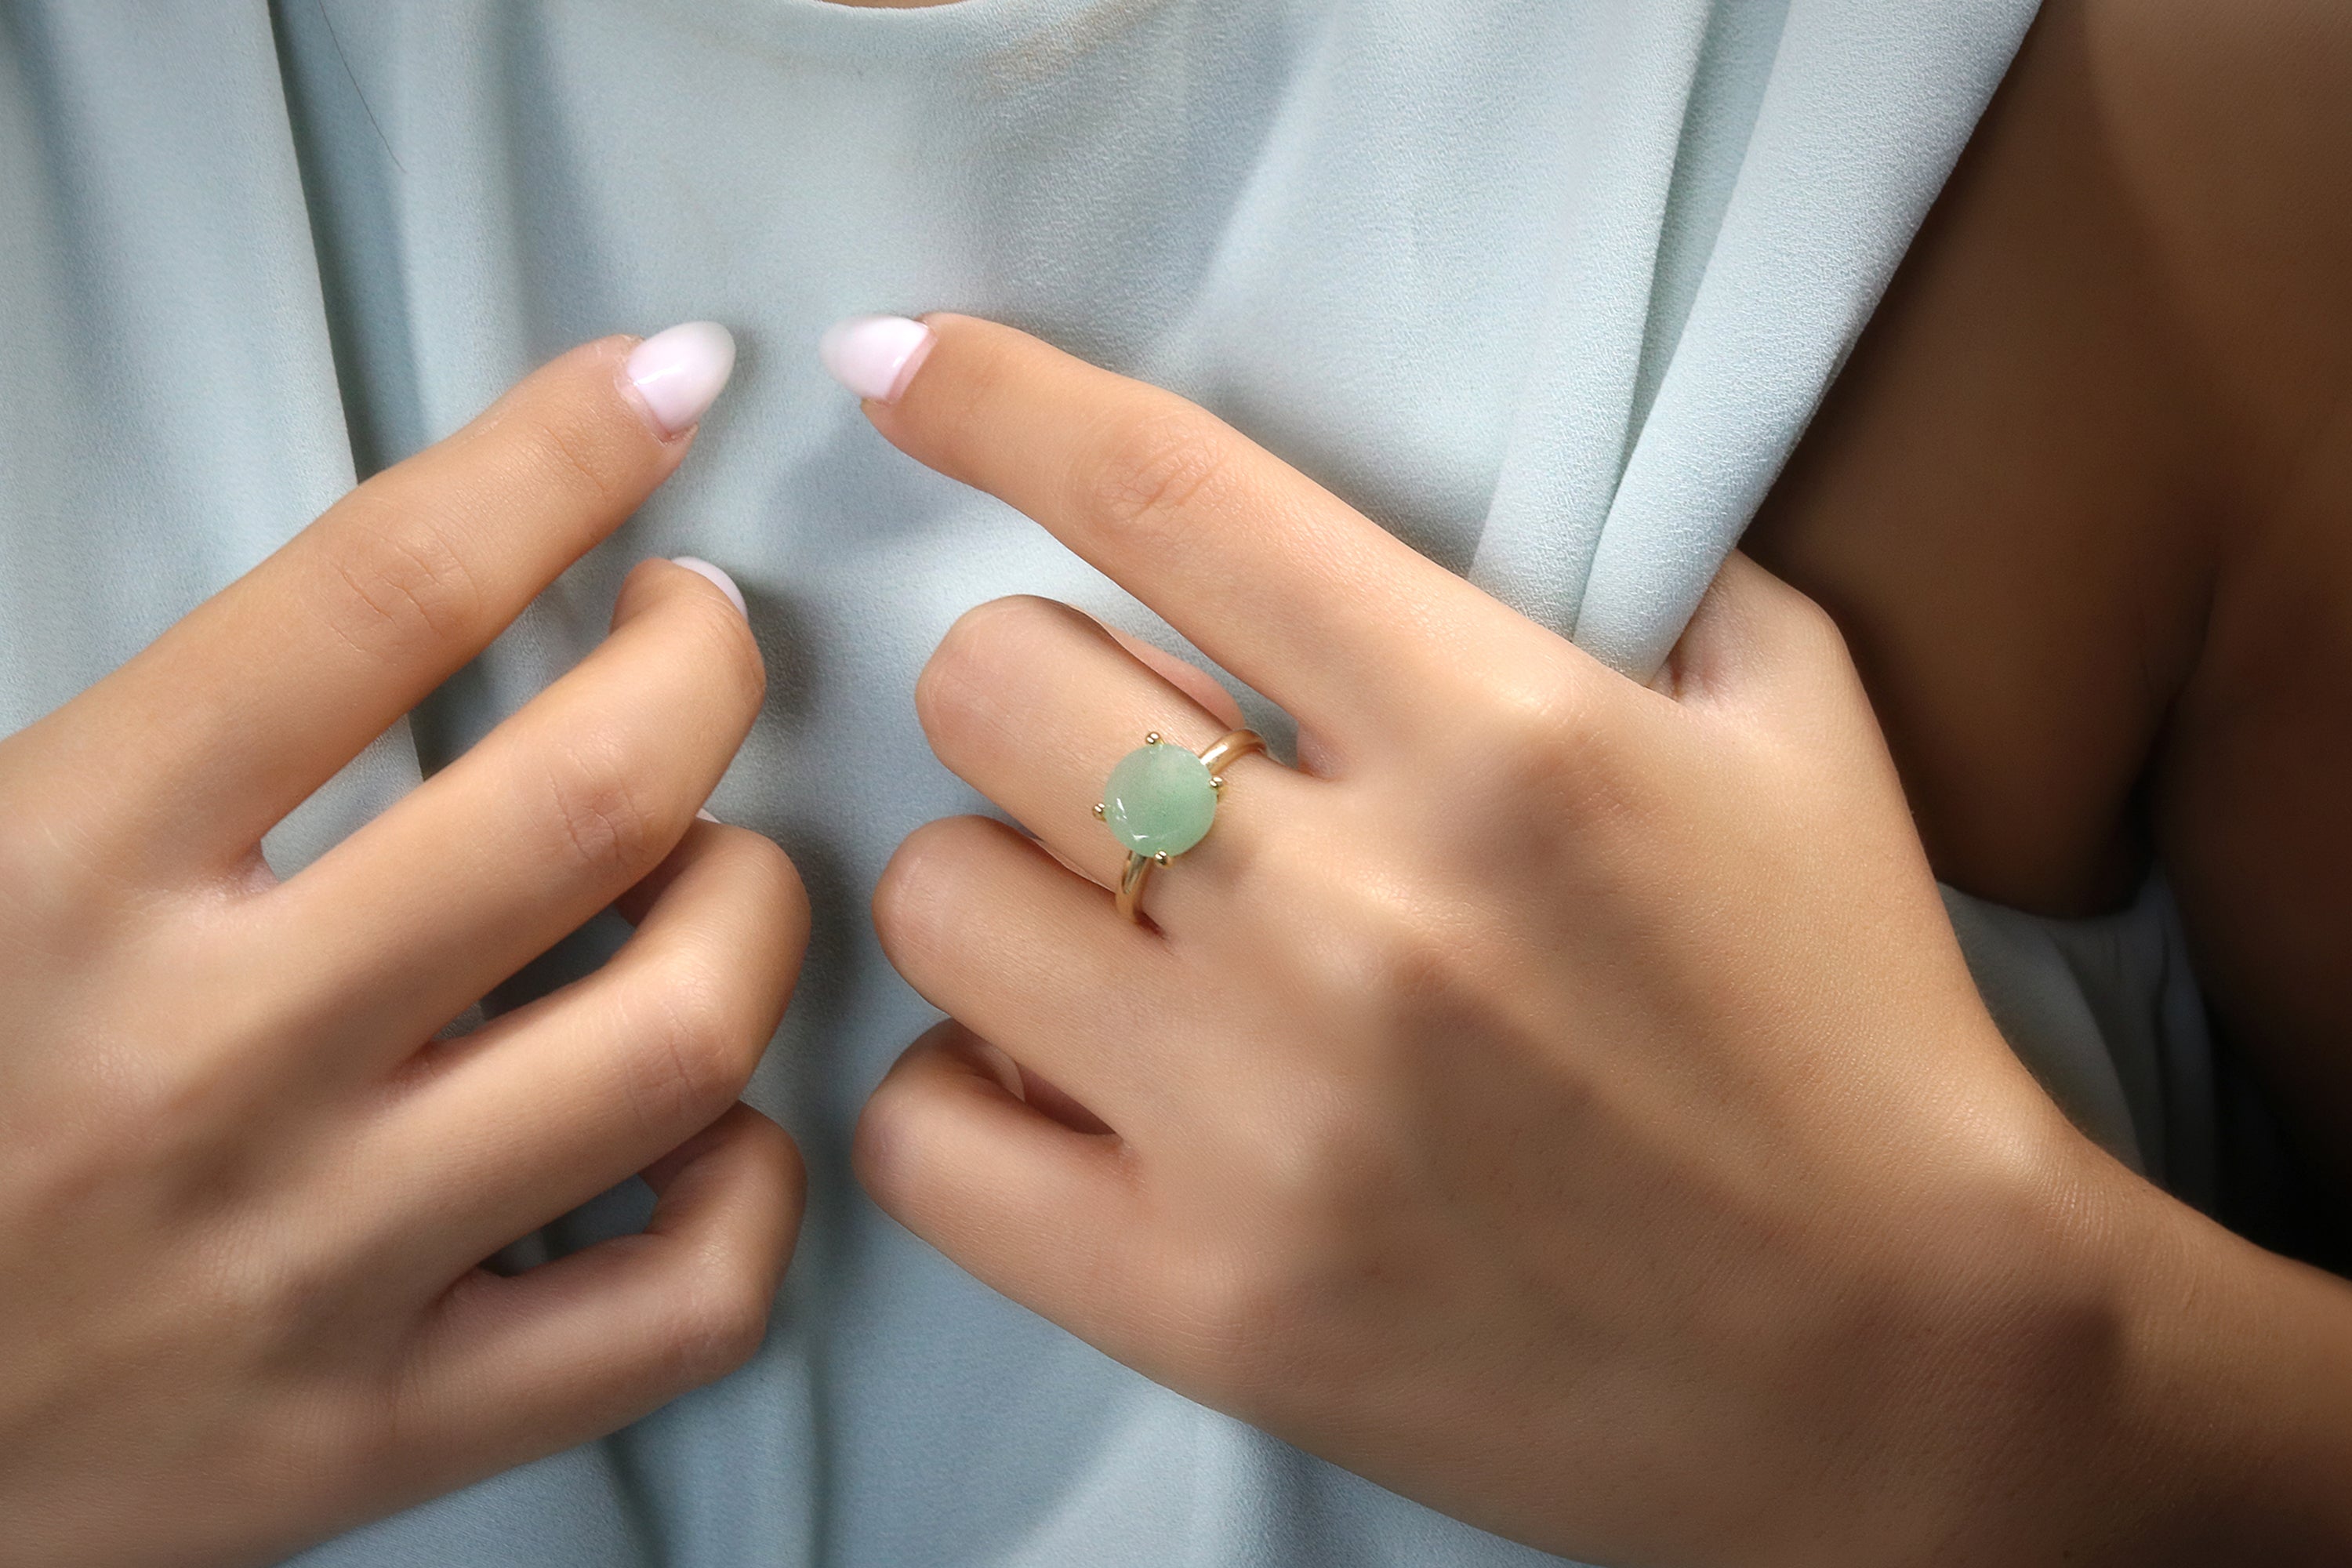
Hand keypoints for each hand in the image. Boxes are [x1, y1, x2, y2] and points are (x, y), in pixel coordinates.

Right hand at [0, 328, 806, 1565]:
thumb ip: (165, 730)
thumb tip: (424, 579)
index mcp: (51, 876)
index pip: (375, 597)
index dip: (556, 458)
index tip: (656, 391)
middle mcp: (201, 1063)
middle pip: (587, 801)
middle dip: (703, 666)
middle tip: (697, 634)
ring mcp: (307, 1261)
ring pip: (673, 1035)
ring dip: (754, 909)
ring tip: (719, 867)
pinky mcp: (376, 1431)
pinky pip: (678, 1298)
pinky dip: (748, 1179)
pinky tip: (707, 1111)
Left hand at [848, 315, 2240, 1566]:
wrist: (1901, 1369)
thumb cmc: (1849, 1025)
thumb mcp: (1787, 733)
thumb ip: (1624, 575)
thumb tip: (1417, 516)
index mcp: (1500, 731)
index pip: (1171, 493)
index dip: (994, 397)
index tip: (898, 366)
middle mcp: (1357, 909)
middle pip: (992, 684)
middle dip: (1033, 692)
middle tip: (1119, 762)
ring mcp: (1262, 1117)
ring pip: (937, 897)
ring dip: (1003, 892)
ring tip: (1115, 941)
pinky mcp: (1203, 1301)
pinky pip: (920, 1137)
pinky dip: (966, 1098)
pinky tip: (1069, 1091)